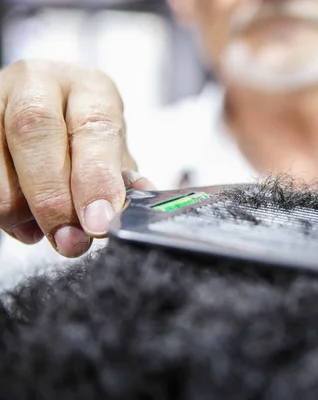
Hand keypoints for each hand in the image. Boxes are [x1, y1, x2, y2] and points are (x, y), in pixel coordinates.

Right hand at [0, 60, 153, 257]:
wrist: (44, 112)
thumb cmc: (84, 136)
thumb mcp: (111, 151)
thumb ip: (120, 177)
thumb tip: (134, 203)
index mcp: (89, 88)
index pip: (93, 125)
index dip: (95, 177)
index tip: (99, 221)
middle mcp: (39, 82)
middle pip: (34, 130)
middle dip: (52, 196)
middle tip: (69, 240)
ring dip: (19, 207)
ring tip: (44, 232)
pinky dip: (0, 208)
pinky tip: (21, 221)